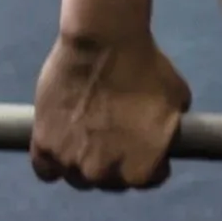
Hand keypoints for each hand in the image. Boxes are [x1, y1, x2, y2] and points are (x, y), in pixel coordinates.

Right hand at [31, 30, 192, 190]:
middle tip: (112, 136)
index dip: (148, 161)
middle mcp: (104, 174)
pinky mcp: (44, 145)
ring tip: (86, 137)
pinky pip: (46, 169)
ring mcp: (71, 163)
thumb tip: (166, 135)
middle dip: (114, 162)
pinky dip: (52, 162)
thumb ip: (170, 129)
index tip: (143, 145)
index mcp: (141, 169)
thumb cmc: (145, 65)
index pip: (147, 180)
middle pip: (109, 180)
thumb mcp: (177, 100)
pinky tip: (59, 146)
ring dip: (82, 163)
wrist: (103, 40)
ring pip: (77, 177)